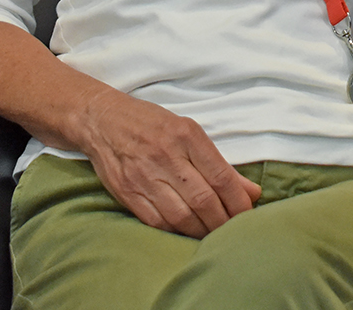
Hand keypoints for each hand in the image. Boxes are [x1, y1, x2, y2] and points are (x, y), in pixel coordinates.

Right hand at [73, 87, 261, 237]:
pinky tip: (187, 231)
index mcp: (185, 135)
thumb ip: (219, 163)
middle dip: (224, 221)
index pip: (221, 176)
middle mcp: (165, 155)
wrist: (101, 120)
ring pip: (182, 216)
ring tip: (213, 233)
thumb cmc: (151, 124)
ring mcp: (144, 176)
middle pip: (203, 200)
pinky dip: (177, 231)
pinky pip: (157, 222)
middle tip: (233, 230)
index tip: (248, 213)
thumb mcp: (189, 131)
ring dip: (202, 231)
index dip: (239, 202)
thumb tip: (251, 192)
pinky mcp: (127, 193)